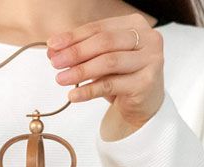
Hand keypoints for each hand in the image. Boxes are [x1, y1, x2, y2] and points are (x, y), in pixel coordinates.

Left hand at [46, 12, 164, 139]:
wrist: (143, 105)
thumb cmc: (123, 78)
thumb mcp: (102, 60)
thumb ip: (81, 52)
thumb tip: (53, 50)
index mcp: (135, 24)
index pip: (99, 28)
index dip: (74, 36)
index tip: (52, 45)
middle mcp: (147, 38)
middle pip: (104, 42)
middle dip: (76, 52)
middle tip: (55, 62)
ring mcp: (150, 60)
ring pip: (108, 62)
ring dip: (81, 71)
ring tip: (61, 79)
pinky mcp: (146, 83)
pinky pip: (111, 85)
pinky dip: (89, 90)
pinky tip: (74, 95)